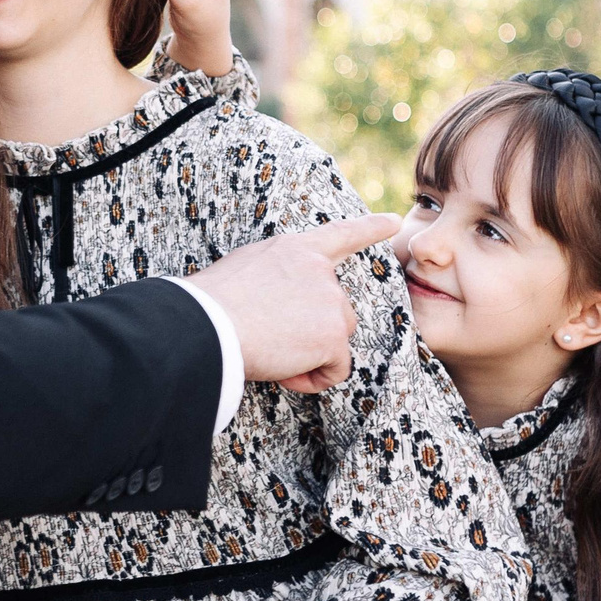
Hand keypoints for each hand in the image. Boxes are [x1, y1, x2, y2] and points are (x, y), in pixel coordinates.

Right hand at [192, 214, 398, 392]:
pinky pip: (336, 370)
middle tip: (272, 339)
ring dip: (311, 356)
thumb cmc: (211, 304)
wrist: (207, 324)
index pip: (340, 234)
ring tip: (273, 353)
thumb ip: (278, 277)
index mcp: (295, 250)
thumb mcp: (246, 269)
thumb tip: (282, 302)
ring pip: (336, 341)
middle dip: (313, 332)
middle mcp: (320, 271)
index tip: (394, 221)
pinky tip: (284, 371)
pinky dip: (313, 379)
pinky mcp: (334, 336)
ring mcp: (331, 302)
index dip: (369, 227)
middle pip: (337, 311)